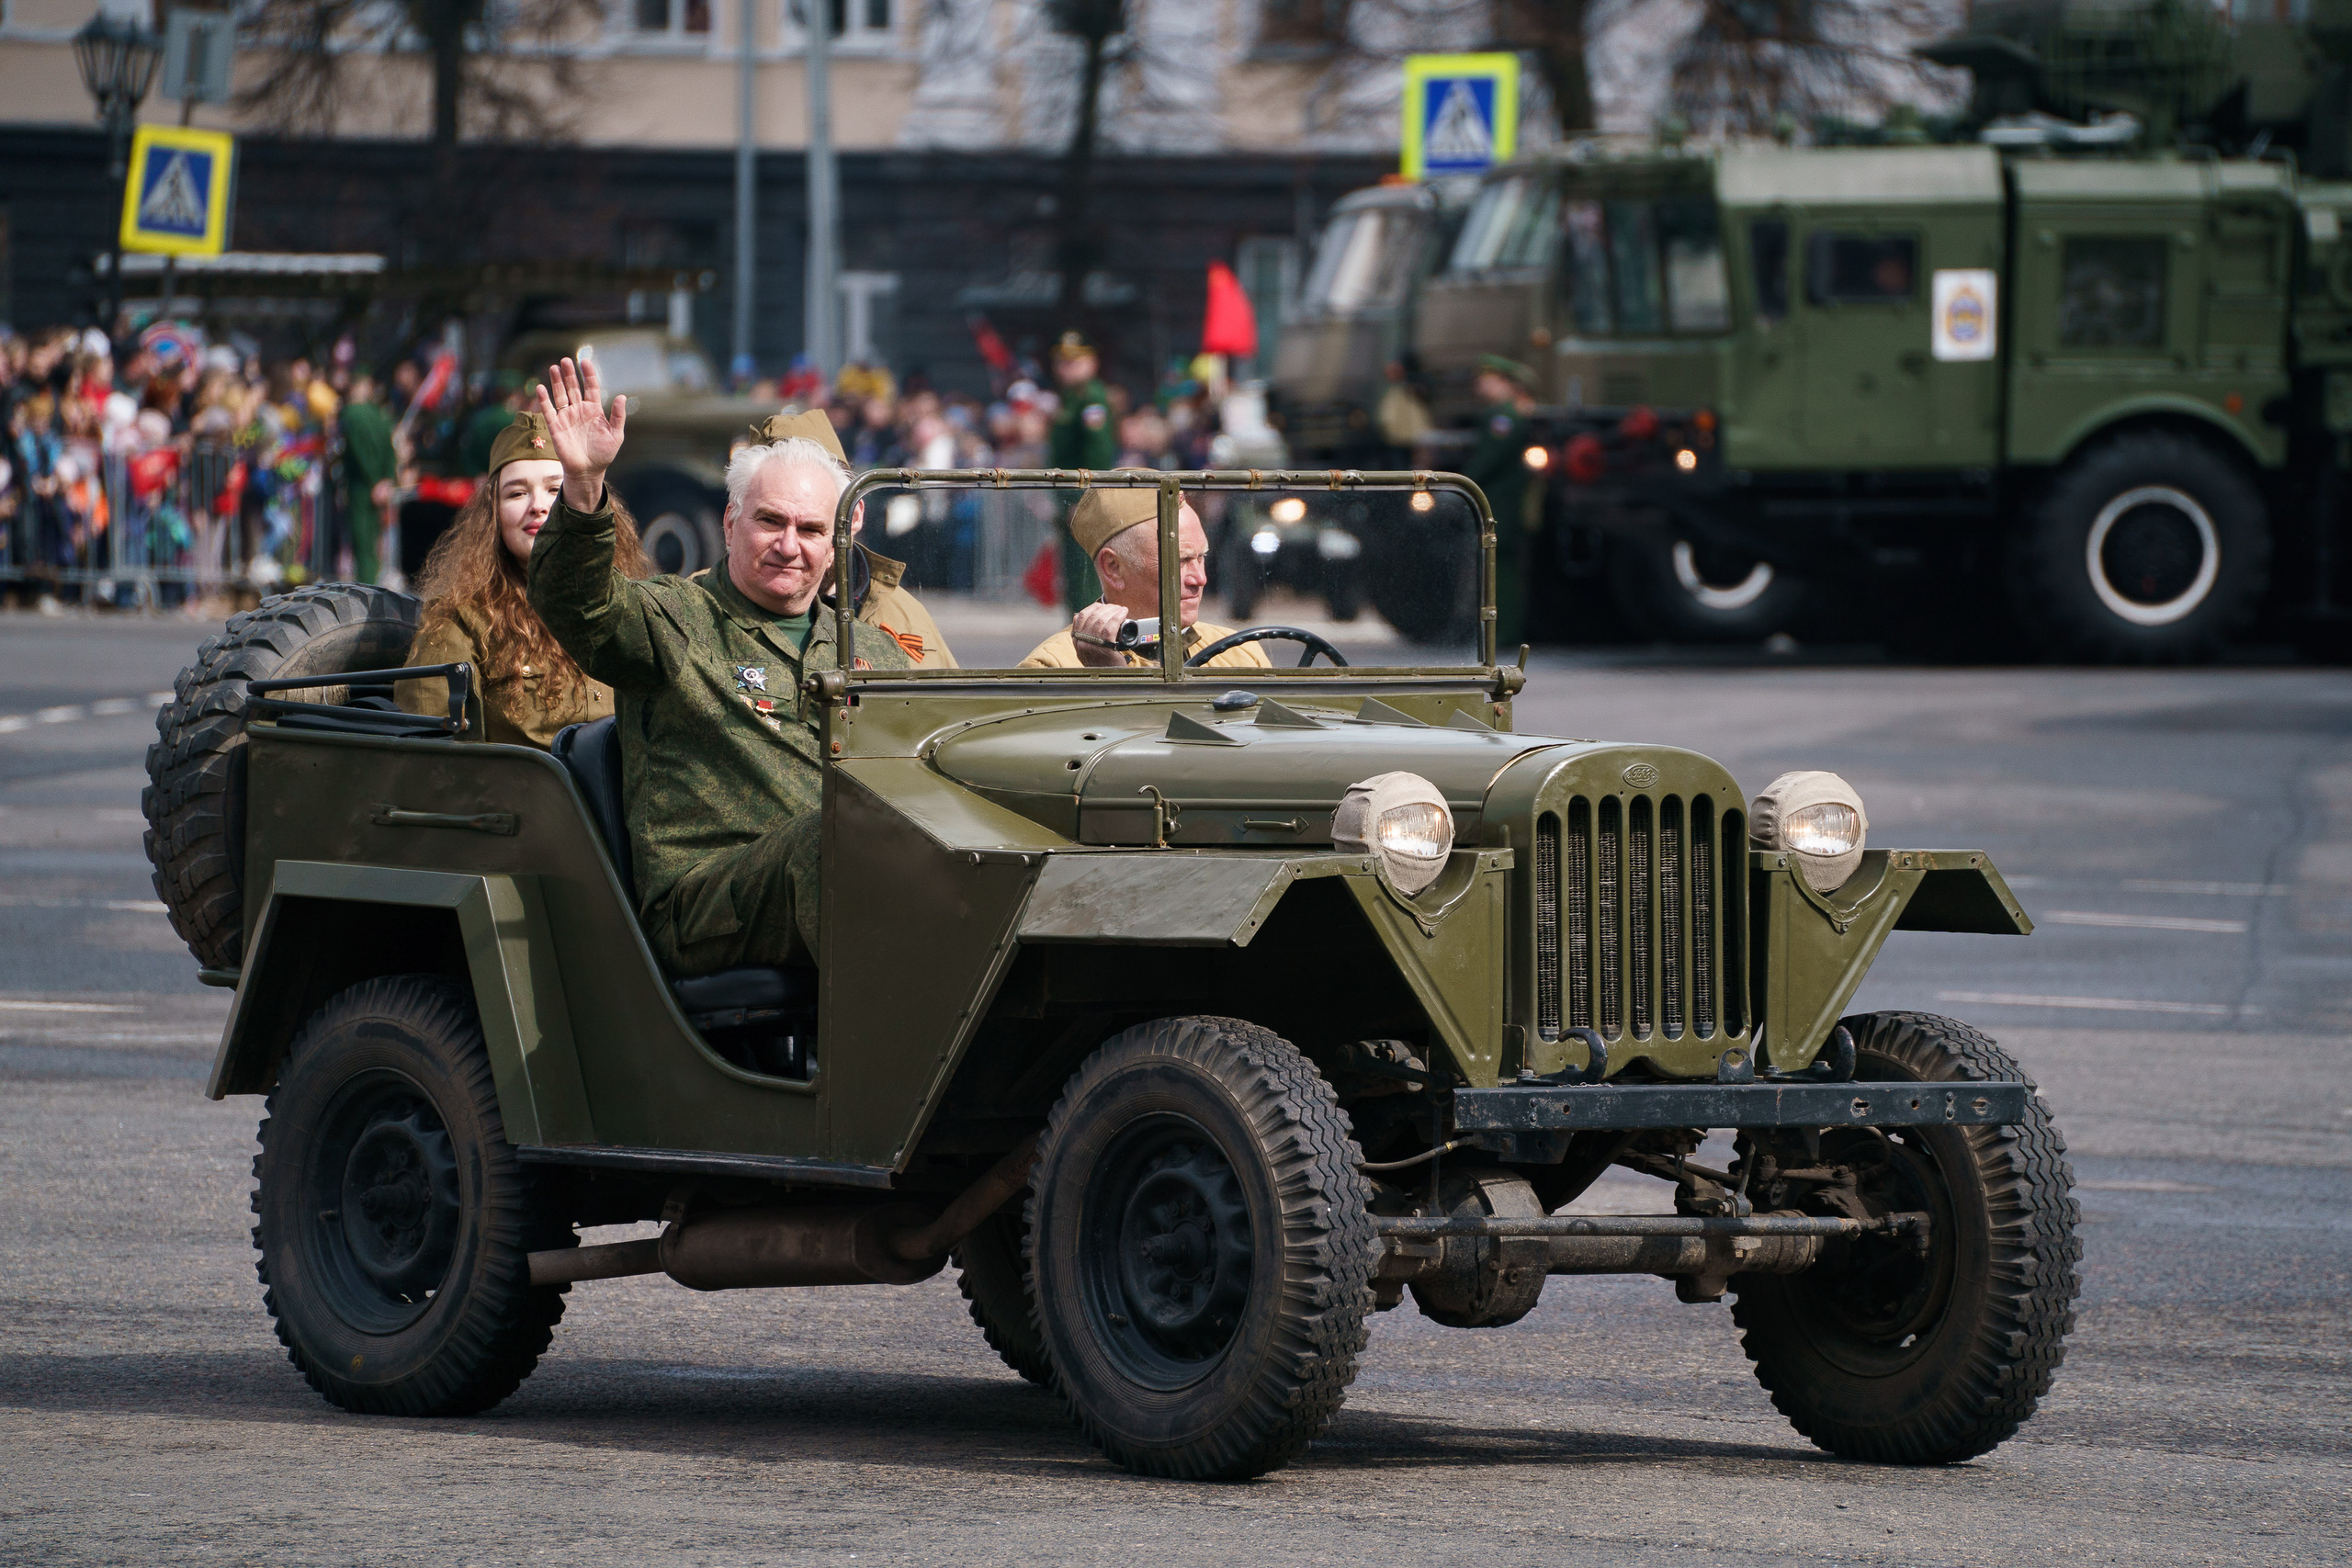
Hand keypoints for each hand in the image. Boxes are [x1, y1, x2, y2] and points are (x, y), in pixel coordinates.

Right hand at [535, 357, 626, 510]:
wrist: (588, 471)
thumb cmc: (604, 453)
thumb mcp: (616, 435)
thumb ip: (619, 416)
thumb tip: (622, 396)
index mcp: (594, 410)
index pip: (591, 387)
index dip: (588, 374)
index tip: (585, 362)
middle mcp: (579, 410)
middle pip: (573, 387)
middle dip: (570, 374)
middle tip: (566, 361)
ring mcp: (567, 417)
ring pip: (561, 395)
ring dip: (557, 382)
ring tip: (554, 367)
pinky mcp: (556, 427)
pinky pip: (549, 411)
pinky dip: (544, 400)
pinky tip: (540, 388)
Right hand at [1070, 600, 1127, 667]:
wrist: (1108, 680)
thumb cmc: (1102, 664)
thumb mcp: (1088, 650)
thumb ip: (1087, 636)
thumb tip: (1094, 619)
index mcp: (1077, 640)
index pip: (1080, 617)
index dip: (1092, 608)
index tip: (1101, 606)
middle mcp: (1082, 642)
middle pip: (1092, 617)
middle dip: (1105, 608)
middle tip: (1115, 608)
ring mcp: (1092, 645)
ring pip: (1100, 621)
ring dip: (1112, 611)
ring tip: (1120, 610)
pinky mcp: (1104, 648)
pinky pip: (1109, 627)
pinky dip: (1117, 617)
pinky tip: (1123, 614)